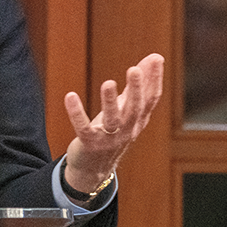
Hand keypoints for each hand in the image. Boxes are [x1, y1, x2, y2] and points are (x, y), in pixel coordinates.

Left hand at [62, 53, 163, 194]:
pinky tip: (70, 96)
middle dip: (135, 89)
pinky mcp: (89, 143)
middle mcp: (126, 130)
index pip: (150, 99)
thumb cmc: (112, 131)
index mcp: (137, 120)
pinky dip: (77, 113)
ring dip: (109, 101)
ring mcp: (108, 138)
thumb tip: (154, 58)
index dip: (154, 80)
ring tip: (108, 83)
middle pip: (134, 109)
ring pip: (112, 120)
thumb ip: (138, 85)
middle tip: (134, 69)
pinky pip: (83, 128)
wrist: (94, 168)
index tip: (156, 59)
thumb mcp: (126, 108)